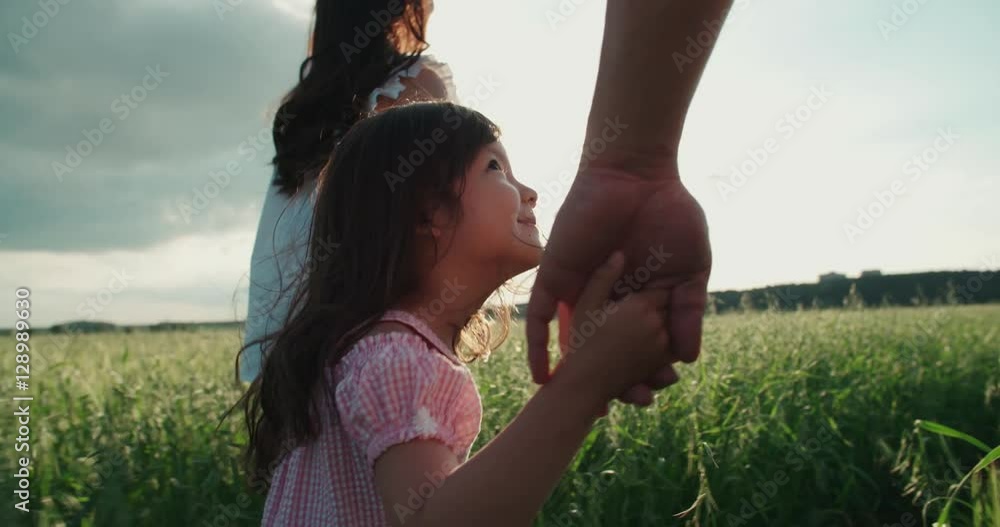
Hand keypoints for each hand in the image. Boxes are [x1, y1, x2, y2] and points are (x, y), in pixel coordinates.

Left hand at [527, 166, 710, 403]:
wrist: (638, 176)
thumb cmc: (671, 214)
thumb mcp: (691, 269)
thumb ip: (689, 310)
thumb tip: (689, 357)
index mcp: (638, 299)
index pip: (639, 343)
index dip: (647, 368)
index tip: (658, 389)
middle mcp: (607, 301)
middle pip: (607, 350)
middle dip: (618, 378)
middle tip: (633, 400)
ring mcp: (579, 292)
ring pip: (574, 341)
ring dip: (579, 373)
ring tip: (592, 403)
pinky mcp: (554, 278)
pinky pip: (539, 318)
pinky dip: (538, 347)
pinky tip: (543, 378)